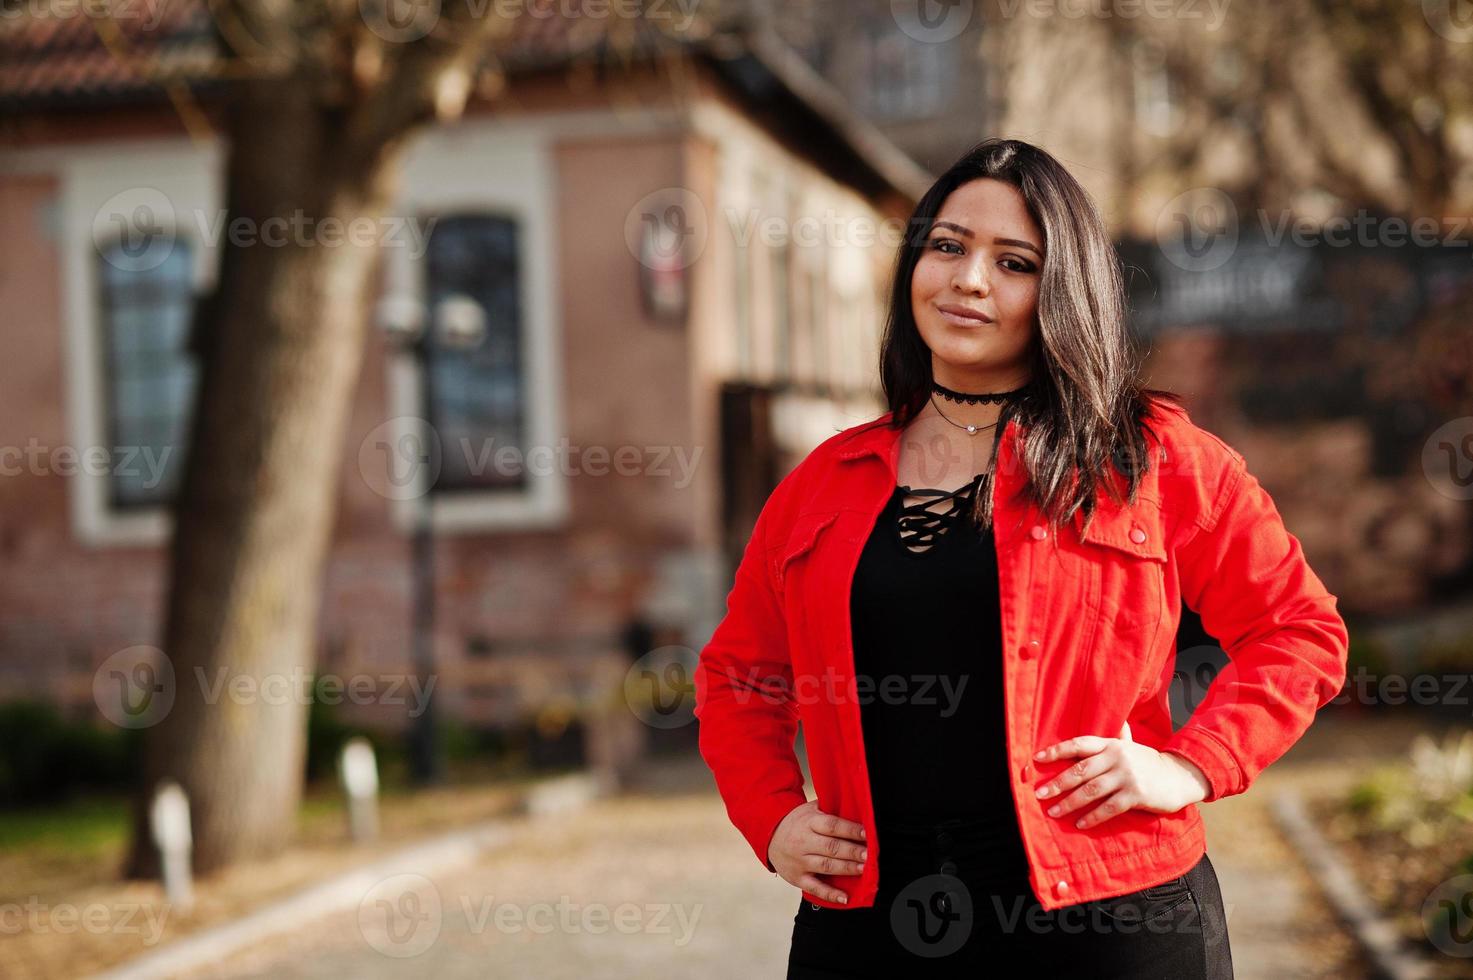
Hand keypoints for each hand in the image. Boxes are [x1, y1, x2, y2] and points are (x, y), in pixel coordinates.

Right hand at [767, 800, 866, 903]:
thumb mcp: (809, 809)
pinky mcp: (797, 878)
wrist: (769, 836)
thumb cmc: (797, 822)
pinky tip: (845, 897)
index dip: (849, 829)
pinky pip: (815, 888)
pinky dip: (830, 894)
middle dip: (852, 851)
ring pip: (826, 866)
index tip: (866, 833)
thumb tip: (856, 808)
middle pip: (831, 847)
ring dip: (846, 868)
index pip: (831, 825)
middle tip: (869, 854)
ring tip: (864, 869)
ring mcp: (800, 861)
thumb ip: (830, 809)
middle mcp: (803, 842)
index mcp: (809, 822)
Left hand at [1032, 721, 1210, 828]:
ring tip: (1054, 812)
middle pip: (1080, 770)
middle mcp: (1117, 758)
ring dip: (1070, 803)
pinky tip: (1080, 824)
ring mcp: (1126, 776)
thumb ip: (1118, 736)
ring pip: (1091, 791)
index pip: (1079, 744)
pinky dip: (1093, 817)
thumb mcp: (1131, 746)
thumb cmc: (1149, 762)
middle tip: (1040, 793)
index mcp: (1112, 744)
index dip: (1057, 750)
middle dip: (1057, 783)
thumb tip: (1115, 721)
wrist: (1180, 776)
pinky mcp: (1136, 795)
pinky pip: (1109, 808)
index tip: (1037, 758)